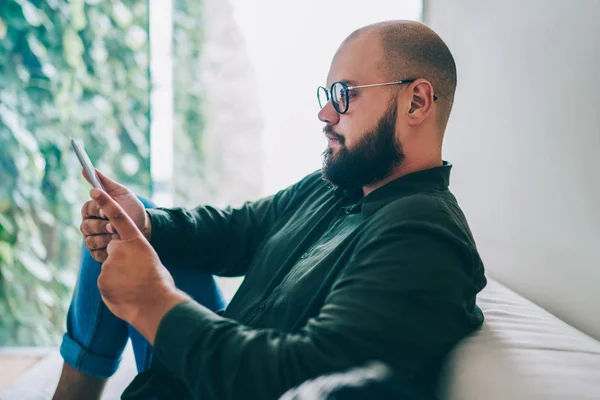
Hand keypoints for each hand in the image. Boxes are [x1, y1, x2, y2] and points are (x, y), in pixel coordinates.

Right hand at [80, 169, 150, 261]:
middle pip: (87, 226)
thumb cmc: (131, 208)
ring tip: (118, 237)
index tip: (107, 211)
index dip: (97, 209)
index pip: (87, 208)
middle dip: (102, 226)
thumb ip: (105, 182)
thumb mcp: (121, 193)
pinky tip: (117, 247)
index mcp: (92, 209)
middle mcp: (88, 224)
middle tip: (114, 227)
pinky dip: (107, 251)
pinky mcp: (98, 253)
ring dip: (105, 239)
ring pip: (90, 241)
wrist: (144, 227)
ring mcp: (92, 239)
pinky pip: (97, 254)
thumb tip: (87, 168)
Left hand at [89, 188, 189, 342]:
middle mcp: (119, 249)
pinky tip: (126, 292)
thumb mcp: (150, 259)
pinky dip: (114, 287)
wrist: (155, 305)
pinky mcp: (101, 279)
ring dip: (119, 276)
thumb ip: (136, 253)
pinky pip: (105, 281)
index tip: (94, 189)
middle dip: (121, 259)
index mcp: (136, 240)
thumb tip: (128, 256)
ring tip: (134, 285)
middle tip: (135, 272)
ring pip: (110, 267)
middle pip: (113, 249)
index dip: (105, 202)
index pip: (117, 216)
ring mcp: (108, 264)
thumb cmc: (159, 282)